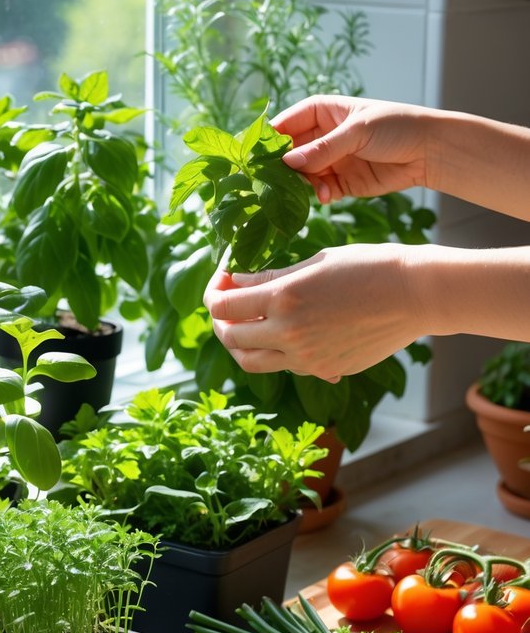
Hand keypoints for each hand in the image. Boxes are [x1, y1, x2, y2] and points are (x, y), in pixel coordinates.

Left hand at [203, 244, 426, 380]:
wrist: (416, 295)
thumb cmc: (368, 266)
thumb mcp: (314, 262)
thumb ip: (271, 278)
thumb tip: (236, 283)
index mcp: (283, 299)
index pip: (223, 306)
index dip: (215, 291)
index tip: (223, 278)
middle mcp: (289, 334)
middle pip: (230, 337)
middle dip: (221, 319)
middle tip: (227, 303)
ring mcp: (307, 358)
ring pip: (251, 362)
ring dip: (240, 343)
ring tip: (246, 324)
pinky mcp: (325, 370)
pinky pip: (286, 367)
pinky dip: (276, 352)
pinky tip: (286, 332)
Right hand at [274, 95, 432, 204]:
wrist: (430, 151)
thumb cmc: (396, 127)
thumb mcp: (358, 132)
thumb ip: (323, 149)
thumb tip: (288, 162)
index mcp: (321, 112)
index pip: (286, 123)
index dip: (271, 138)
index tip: (257, 155)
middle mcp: (321, 136)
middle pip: (289, 153)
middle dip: (282, 167)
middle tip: (274, 181)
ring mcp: (330, 160)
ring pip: (301, 175)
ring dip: (302, 185)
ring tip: (315, 189)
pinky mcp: (341, 182)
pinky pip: (319, 191)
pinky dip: (319, 195)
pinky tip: (326, 197)